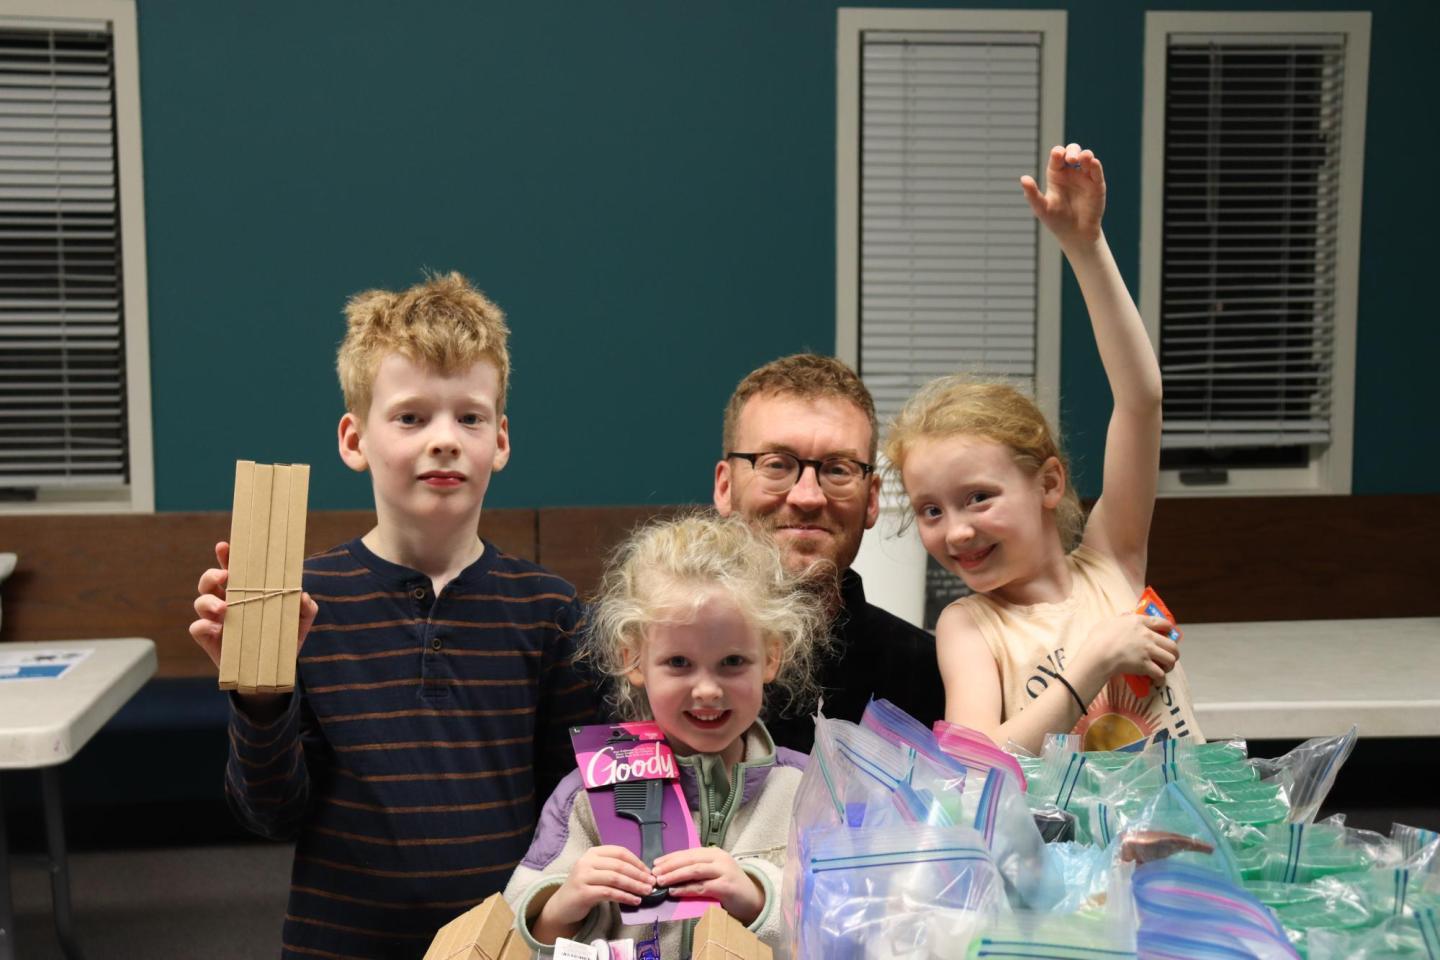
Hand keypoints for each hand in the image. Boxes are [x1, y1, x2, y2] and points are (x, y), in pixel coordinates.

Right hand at [188, 541, 316, 670]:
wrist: (274, 669)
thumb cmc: (284, 637)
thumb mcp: (300, 621)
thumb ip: (306, 607)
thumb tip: (302, 595)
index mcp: (245, 591)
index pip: (232, 569)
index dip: (226, 556)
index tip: (224, 546)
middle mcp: (227, 602)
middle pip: (209, 581)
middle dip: (212, 575)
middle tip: (224, 577)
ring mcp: (216, 620)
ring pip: (200, 601)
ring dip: (207, 600)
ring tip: (223, 607)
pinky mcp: (210, 639)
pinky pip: (197, 628)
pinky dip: (202, 625)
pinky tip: (215, 627)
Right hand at [541, 845, 656, 929]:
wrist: (562, 905)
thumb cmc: (585, 887)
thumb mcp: (597, 872)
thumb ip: (615, 869)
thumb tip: (643, 873)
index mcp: (593, 852)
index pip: (620, 852)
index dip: (637, 862)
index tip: (649, 872)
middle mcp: (587, 861)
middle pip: (619, 865)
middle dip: (639, 875)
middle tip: (652, 884)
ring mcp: (583, 876)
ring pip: (615, 879)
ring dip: (634, 886)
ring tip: (646, 892)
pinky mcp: (583, 892)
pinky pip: (609, 893)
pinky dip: (625, 896)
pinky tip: (634, 901)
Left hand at [653, 847, 763, 924]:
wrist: (754, 899)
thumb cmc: (731, 886)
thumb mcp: (715, 872)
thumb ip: (699, 870)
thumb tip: (671, 873)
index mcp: (715, 853)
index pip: (689, 852)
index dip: (671, 857)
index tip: (656, 863)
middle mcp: (719, 858)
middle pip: (690, 859)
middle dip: (670, 865)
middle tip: (655, 872)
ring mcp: (724, 871)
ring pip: (694, 870)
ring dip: (675, 876)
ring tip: (661, 881)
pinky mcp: (726, 886)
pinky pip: (701, 887)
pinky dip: (686, 889)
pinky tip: (674, 891)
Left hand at [1020, 143, 1105, 250]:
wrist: (1075, 234)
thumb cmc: (1056, 220)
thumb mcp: (1041, 208)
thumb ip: (1032, 193)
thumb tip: (1023, 178)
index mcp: (1056, 174)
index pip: (1057, 157)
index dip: (1057, 153)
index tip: (1057, 155)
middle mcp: (1071, 172)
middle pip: (1073, 151)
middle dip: (1072, 151)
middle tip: (1071, 160)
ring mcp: (1085, 177)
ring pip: (1087, 158)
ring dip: (1086, 155)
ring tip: (1083, 158)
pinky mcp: (1097, 184)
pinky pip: (1096, 171)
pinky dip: (1095, 165)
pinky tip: (1093, 163)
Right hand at [1082, 612, 1178, 683]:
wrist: (1099, 654)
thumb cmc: (1099, 637)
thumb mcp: (1109, 621)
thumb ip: (1120, 619)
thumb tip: (1125, 617)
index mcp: (1139, 622)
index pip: (1162, 622)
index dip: (1169, 627)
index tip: (1170, 631)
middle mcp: (1147, 636)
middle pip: (1171, 644)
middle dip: (1174, 652)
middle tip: (1170, 656)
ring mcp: (1148, 651)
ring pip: (1170, 659)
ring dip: (1170, 665)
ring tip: (1165, 669)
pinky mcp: (1145, 665)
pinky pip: (1160, 673)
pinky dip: (1160, 678)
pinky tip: (1157, 680)